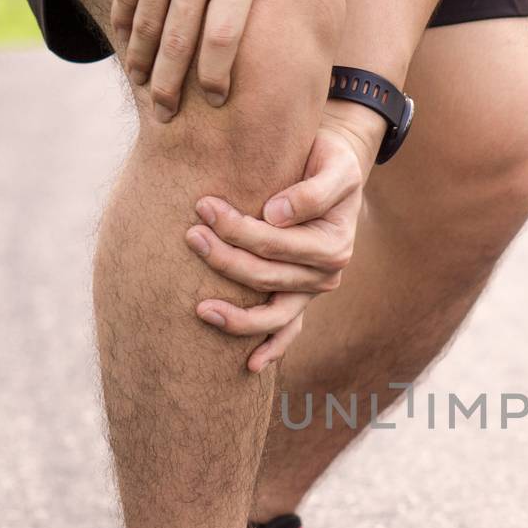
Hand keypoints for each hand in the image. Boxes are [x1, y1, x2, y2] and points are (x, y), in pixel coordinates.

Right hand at [112, 0, 348, 121]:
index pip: (224, 41)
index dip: (217, 78)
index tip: (217, 100)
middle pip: (179, 44)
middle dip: (170, 88)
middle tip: (167, 116)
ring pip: (146, 26)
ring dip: (142, 64)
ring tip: (146, 90)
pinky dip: (124, 28)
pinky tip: (129, 51)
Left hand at [184, 105, 384, 370]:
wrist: (333, 169)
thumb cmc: (329, 162)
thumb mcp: (336, 166)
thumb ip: (312, 191)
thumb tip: (275, 215)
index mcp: (333, 244)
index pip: (276, 243)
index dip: (238, 229)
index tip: (203, 204)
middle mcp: (326, 274)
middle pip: (266, 276)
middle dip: (224, 258)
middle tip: (190, 234)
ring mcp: (311, 290)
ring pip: (272, 313)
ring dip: (236, 316)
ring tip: (199, 309)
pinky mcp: (299, 297)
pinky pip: (287, 330)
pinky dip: (271, 348)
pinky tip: (249, 366)